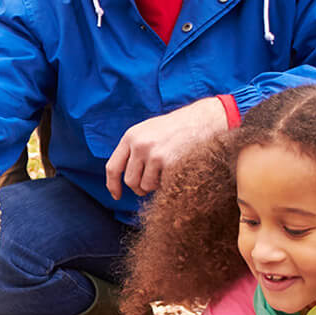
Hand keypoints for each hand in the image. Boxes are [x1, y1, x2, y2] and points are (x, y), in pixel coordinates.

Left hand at [105, 96, 228, 198]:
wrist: (203, 119)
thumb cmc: (176, 127)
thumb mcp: (148, 130)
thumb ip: (134, 148)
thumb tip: (125, 175)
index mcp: (131, 136)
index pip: (113, 167)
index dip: (112, 185)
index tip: (116, 195)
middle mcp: (139, 145)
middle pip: (130, 181)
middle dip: (139, 188)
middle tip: (150, 185)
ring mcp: (154, 154)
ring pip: (145, 186)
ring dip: (155, 186)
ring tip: (165, 173)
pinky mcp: (169, 163)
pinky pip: (162, 186)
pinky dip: (167, 184)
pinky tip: (175, 171)